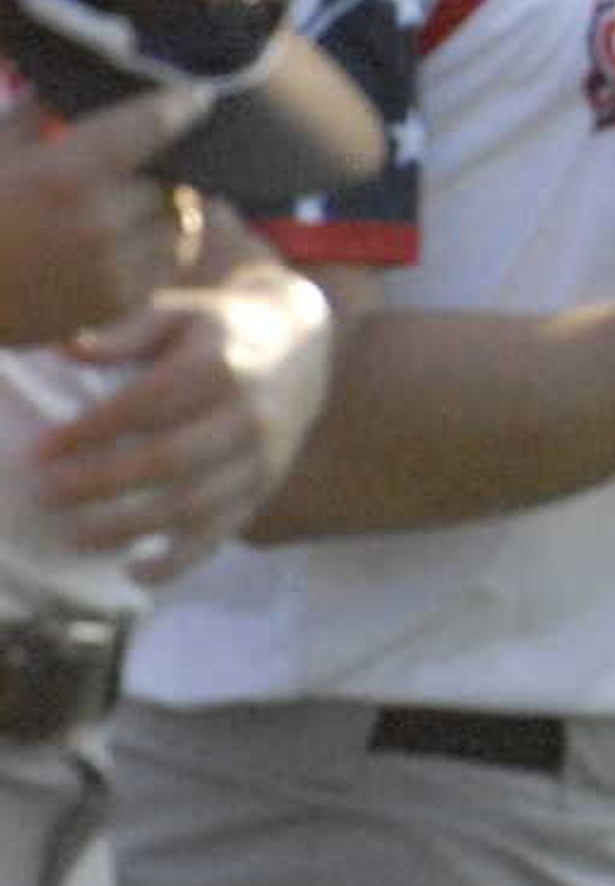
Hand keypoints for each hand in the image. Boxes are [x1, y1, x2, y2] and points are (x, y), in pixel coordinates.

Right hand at [0, 88, 212, 346]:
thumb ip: (33, 117)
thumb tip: (63, 87)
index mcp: (66, 174)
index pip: (154, 124)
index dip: (180, 105)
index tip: (196, 97)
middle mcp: (99, 221)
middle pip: (169, 178)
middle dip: (158, 170)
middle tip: (140, 168)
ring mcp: (113, 267)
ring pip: (179, 221)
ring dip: (163, 210)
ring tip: (132, 207)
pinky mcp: (120, 302)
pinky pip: (169, 261)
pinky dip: (156, 247)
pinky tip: (124, 243)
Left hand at [31, 247, 332, 578]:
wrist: (302, 345)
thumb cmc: (220, 328)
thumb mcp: (178, 313)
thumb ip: (126, 333)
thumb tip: (67, 350)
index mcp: (223, 364)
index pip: (149, 404)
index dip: (92, 431)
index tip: (41, 450)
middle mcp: (248, 414)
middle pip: (170, 459)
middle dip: (101, 483)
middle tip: (45, 495)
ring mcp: (262, 457)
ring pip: (195, 504)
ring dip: (130, 527)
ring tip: (74, 536)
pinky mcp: (265, 488)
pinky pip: (222, 532)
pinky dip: (179, 560)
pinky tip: (135, 572)